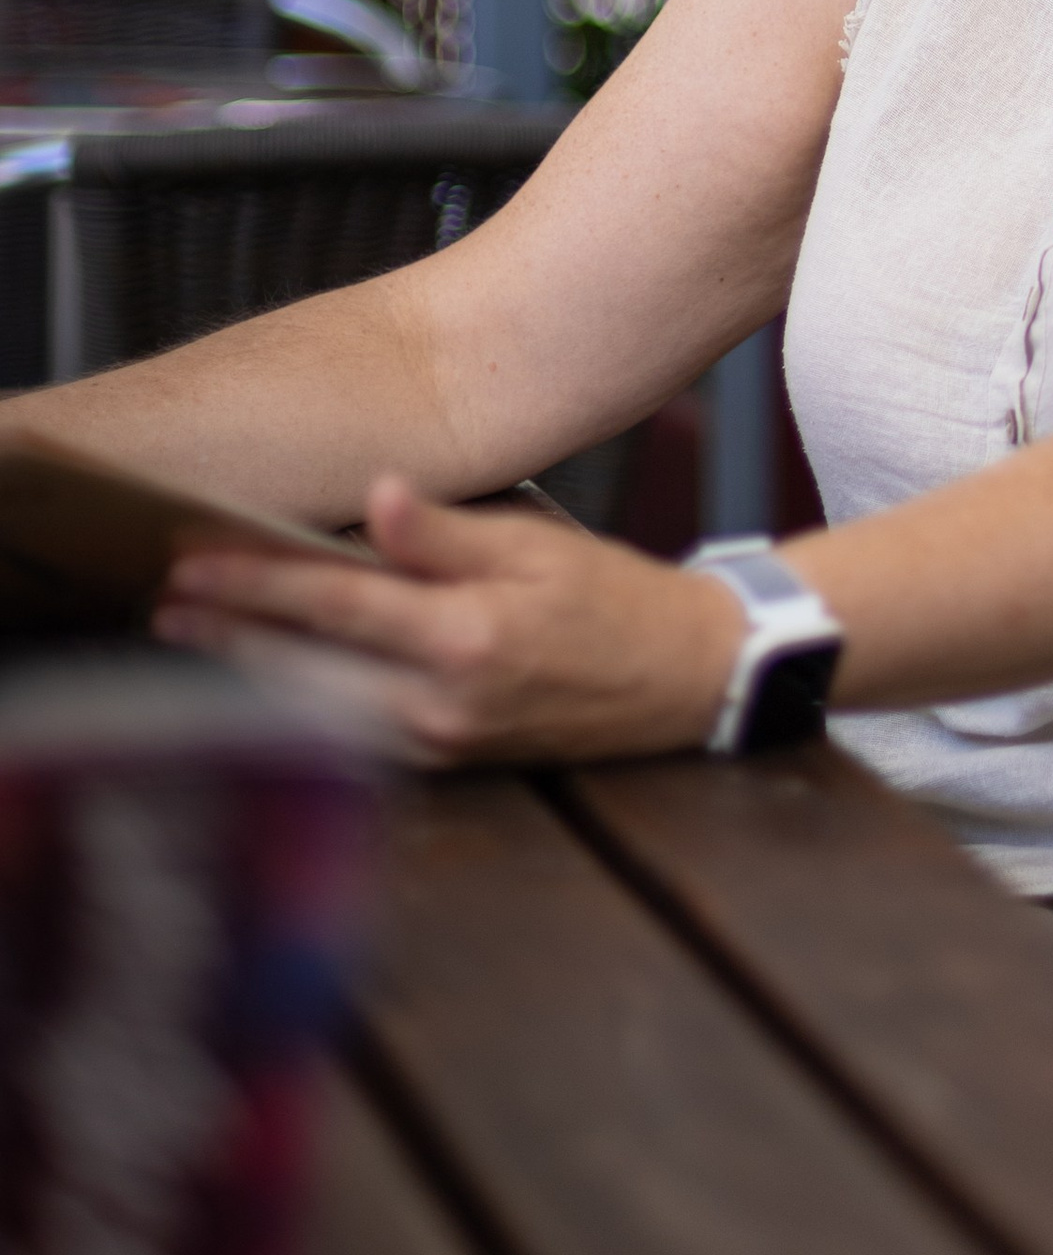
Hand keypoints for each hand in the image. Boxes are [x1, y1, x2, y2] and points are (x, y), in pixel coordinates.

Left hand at [155, 478, 746, 766]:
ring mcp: (441, 743)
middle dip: (229, 636)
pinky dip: (301, 700)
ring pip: (319, 708)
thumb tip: (379, 494)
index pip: (333, 606)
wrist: (686, 679)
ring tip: (195, 639)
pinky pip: (353, 730)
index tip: (192, 564)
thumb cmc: (615, 600)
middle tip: (164, 605)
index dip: (256, 584)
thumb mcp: (537, 545)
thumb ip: (445, 531)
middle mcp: (442, 704)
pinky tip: (268, 679)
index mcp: (465, 640)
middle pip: (305, 670)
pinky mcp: (448, 760)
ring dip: (252, 672)